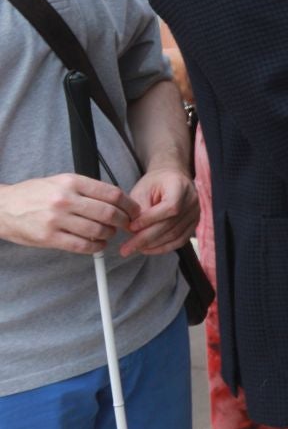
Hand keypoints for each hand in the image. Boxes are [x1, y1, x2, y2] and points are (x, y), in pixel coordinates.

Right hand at [0, 174, 139, 254]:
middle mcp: (65, 199)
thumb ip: (87, 189)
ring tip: (108, 233)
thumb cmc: (34, 194)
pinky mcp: (50, 237)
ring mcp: (57, 219)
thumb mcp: (61, 181)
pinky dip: (96, 247)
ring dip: (109, 235)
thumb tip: (116, 200)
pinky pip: (83, 245)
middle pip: (109, 213)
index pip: (112, 194)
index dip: (129, 205)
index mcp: (71, 182)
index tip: (134, 211)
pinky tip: (97, 244)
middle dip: (123, 221)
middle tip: (126, 225)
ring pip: (98, 230)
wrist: (3, 207)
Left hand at [121, 166, 197, 256]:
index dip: (150, 220)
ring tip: (135, 248)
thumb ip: (140, 208)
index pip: (169, 207)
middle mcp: (192, 201)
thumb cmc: (155, 183)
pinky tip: (149, 249)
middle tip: (126, 247)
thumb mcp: (142, 190)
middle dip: (146, 238)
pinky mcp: (193, 224)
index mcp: (180, 186)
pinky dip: (163, 248)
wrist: (171, 180)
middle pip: (171, 225)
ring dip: (153, 245)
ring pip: (175, 236)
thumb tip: (134, 231)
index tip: (131, 227)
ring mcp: (195, 214)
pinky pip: (180, 241)